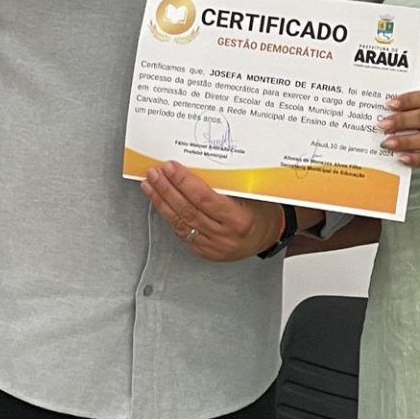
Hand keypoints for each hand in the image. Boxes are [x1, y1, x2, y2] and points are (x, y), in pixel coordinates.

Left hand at [142, 161, 282, 261]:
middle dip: (167, 189)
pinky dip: (169, 217)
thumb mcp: (252, 194)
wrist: (269, 236)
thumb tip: (196, 166)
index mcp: (239, 220)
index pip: (204, 198)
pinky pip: (182, 234)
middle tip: (155, 174)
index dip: (184, 182)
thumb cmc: (262, 212)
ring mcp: (213, 247)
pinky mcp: (205, 252)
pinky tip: (161, 204)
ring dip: (162, 202)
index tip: (171, 168)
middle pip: (188, 210)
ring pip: (181, 223)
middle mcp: (225, 236)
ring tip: (150, 186)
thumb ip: (226, 185)